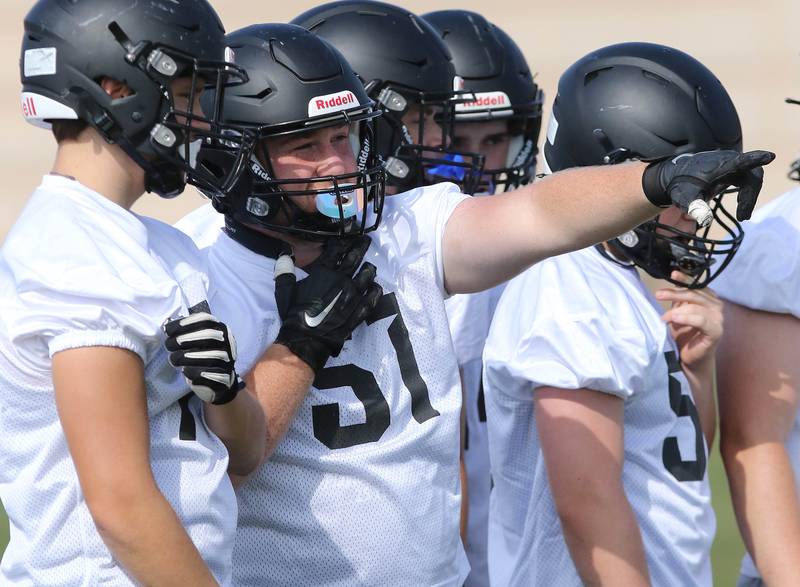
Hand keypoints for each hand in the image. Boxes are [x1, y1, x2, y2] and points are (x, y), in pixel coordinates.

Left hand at [164, 312, 244, 404]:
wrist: (219, 379)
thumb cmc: (204, 355)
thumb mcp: (199, 340)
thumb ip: (187, 332)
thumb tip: (167, 327)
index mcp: (220, 329)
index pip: (206, 320)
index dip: (186, 323)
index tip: (168, 330)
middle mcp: (227, 343)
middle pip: (209, 336)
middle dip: (185, 339)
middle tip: (169, 345)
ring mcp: (228, 360)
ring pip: (211, 356)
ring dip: (187, 358)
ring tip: (174, 360)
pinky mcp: (225, 377)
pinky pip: (210, 375)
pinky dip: (195, 373)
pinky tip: (186, 371)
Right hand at [275, 238, 382, 372]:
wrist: (305, 339)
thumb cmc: (294, 314)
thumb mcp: (284, 290)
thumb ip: (285, 270)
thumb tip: (284, 252)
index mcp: (324, 273)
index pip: (336, 251)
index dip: (342, 242)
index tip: (346, 236)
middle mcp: (341, 280)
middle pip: (355, 259)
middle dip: (361, 247)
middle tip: (366, 240)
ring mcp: (352, 296)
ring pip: (367, 276)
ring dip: (369, 270)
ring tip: (370, 267)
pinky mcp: (359, 311)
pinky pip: (372, 298)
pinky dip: (375, 292)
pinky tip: (376, 287)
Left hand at [642, 150, 774, 223]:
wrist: (674, 177)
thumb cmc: (680, 186)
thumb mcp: (685, 199)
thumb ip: (695, 208)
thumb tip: (705, 220)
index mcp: (718, 165)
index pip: (740, 161)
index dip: (755, 159)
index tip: (769, 156)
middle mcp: (728, 160)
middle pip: (752, 175)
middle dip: (751, 196)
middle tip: (743, 216)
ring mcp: (732, 162)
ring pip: (752, 178)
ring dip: (750, 197)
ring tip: (742, 215)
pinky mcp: (734, 167)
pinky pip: (748, 180)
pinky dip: (747, 194)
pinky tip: (741, 207)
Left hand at [655, 271, 722, 366]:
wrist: (690, 357)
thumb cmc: (684, 334)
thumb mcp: (678, 312)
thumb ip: (678, 300)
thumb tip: (669, 285)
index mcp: (708, 299)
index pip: (697, 285)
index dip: (685, 279)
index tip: (673, 274)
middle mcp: (716, 306)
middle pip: (695, 294)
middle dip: (675, 293)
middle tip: (658, 295)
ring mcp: (718, 319)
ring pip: (695, 306)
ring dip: (676, 311)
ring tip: (664, 317)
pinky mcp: (716, 331)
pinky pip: (701, 320)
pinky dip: (686, 318)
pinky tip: (674, 319)